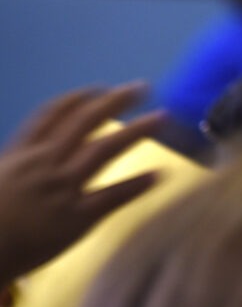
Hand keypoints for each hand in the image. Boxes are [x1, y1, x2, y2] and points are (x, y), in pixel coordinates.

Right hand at [0, 85, 167, 287]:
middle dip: (115, 101)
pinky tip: (158, 175)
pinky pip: (112, 197)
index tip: (100, 88)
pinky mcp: (75, 218)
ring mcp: (61, 189)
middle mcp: (43, 164)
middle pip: (85, 122)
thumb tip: (27, 157)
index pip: (52, 115)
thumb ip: (14, 165)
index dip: (78, 98)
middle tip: (142, 87)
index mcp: (21, 155)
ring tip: (162, 117)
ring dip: (136, 130)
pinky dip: (136, 185)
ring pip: (104, 149)